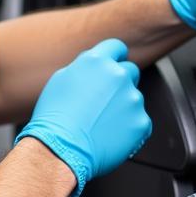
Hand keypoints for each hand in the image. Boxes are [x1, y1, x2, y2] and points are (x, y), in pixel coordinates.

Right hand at [14, 38, 151, 196]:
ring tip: (100, 124)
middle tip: (105, 100)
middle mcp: (119, 75)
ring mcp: (133, 99)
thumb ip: (84, 68)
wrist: (60, 149)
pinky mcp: (141, 122)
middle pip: (130, 71)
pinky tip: (110, 136)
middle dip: (120, 82)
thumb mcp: (60, 80)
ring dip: (122, 107)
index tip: (114, 64)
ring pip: (133, 99)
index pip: (117, 47)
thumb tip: (94, 69)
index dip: (115, 57)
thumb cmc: (54, 117)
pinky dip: (129, 128)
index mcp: (97, 61)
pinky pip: (140, 122)